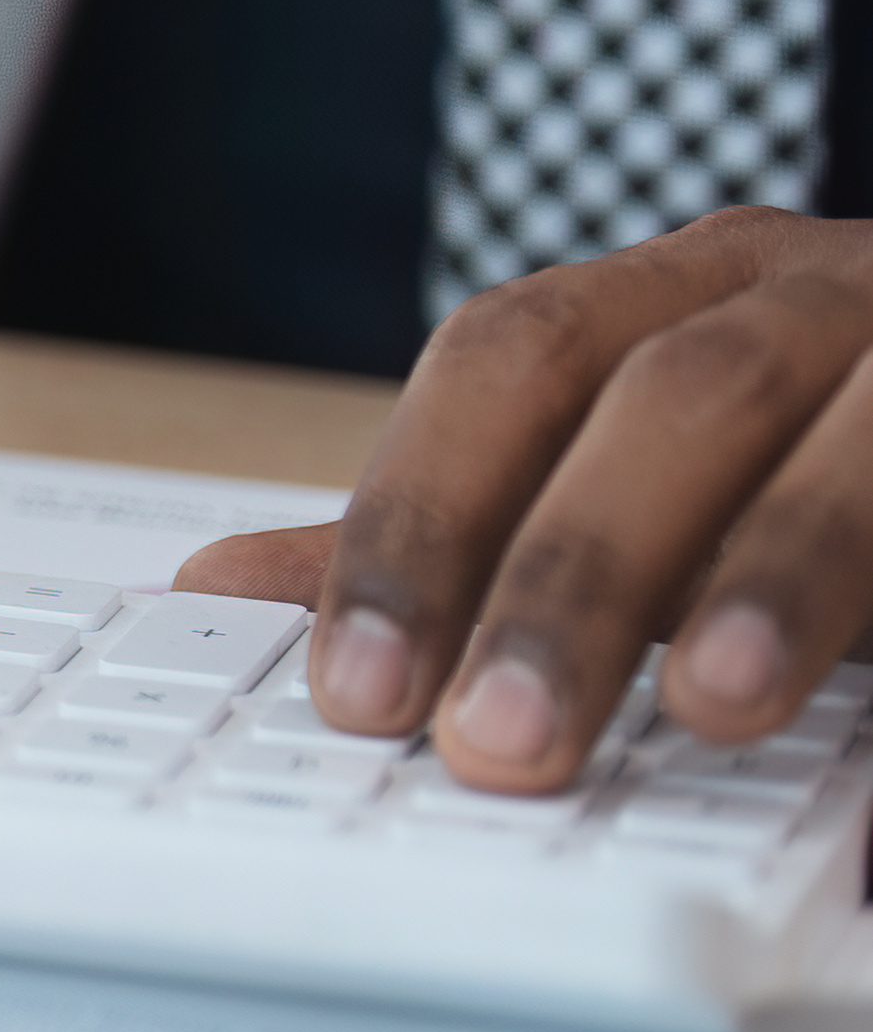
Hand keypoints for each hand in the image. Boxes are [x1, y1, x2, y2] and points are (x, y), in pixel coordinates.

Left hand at [173, 206, 872, 791]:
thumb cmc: (828, 452)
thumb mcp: (647, 485)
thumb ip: (465, 531)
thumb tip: (224, 588)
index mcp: (683, 293)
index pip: (510, 365)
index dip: (424, 518)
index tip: (356, 688)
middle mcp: (818, 289)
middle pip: (676, 397)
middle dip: (577, 571)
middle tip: (501, 742)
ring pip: (862, 431)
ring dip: (784, 565)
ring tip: (714, 707)